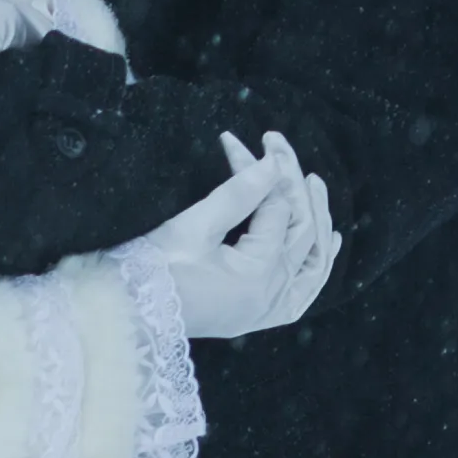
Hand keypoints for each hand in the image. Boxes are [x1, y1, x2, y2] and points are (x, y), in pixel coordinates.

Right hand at [136, 131, 340, 338]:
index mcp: (259, 273)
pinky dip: (319, 261)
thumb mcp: (192, 228)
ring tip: (313, 183)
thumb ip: (237, 195)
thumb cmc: (151, 271)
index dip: (258, 170)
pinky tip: (330, 239)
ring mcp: (272, 308)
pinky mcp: (263, 314)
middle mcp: (275, 293)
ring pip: (313, 257)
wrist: (128, 316)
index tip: (237, 141)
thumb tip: (272, 163)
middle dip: (290, 182)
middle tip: (276, 144)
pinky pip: (306, 288)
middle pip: (300, 228)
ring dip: (316, 218)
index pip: (274, 208)